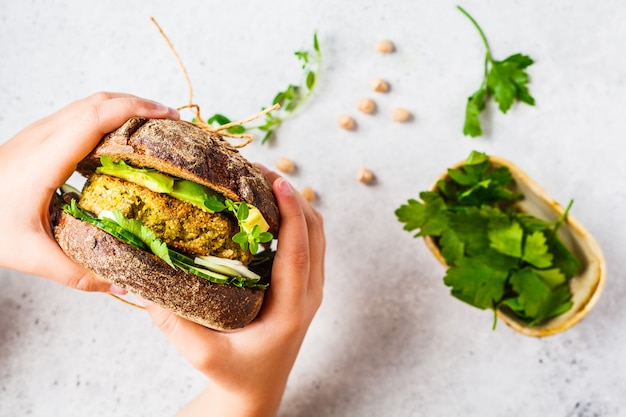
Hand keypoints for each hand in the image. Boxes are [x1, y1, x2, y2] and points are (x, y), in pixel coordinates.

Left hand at [0, 92, 179, 292]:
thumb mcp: (28, 253)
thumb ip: (75, 272)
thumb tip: (119, 285)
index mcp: (46, 158)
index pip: (97, 116)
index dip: (136, 109)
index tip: (167, 115)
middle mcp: (43, 136)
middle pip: (99, 101)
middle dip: (140, 105)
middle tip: (172, 122)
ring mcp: (39, 134)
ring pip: (89, 104)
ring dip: (124, 108)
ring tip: (153, 129)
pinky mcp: (37, 139)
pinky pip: (80, 116)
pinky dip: (108, 118)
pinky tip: (119, 143)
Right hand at [145, 169, 324, 416]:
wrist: (256, 392)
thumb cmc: (234, 376)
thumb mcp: (203, 356)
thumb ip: (175, 325)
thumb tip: (140, 285)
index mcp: (291, 310)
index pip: (299, 253)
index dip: (291, 214)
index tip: (278, 181)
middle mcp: (308, 295)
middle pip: (315, 234)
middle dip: (293, 197)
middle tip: (260, 172)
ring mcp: (310, 290)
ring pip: (316, 236)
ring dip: (296, 205)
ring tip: (262, 182)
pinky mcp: (303, 288)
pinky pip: (307, 245)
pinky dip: (295, 220)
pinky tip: (265, 210)